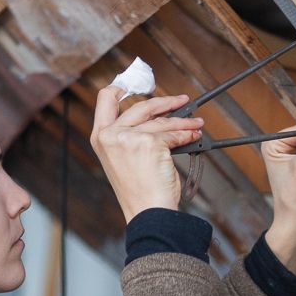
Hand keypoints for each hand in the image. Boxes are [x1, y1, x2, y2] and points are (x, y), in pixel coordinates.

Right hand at [90, 89, 202, 222]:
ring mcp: (129, 137)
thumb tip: (158, 117)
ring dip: (183, 121)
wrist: (148, 211)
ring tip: (195, 123)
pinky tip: (193, 135)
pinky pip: (173, 133)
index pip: (106, 99)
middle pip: (142, 106)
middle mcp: (111, 135)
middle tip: (182, 101)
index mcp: (100, 137)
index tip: (140, 84)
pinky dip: (186, 134)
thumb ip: (130, 135)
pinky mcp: (149, 143)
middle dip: (166, 102)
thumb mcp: (124, 159)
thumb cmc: (139, 191)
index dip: (122, 87)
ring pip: (162, 122)